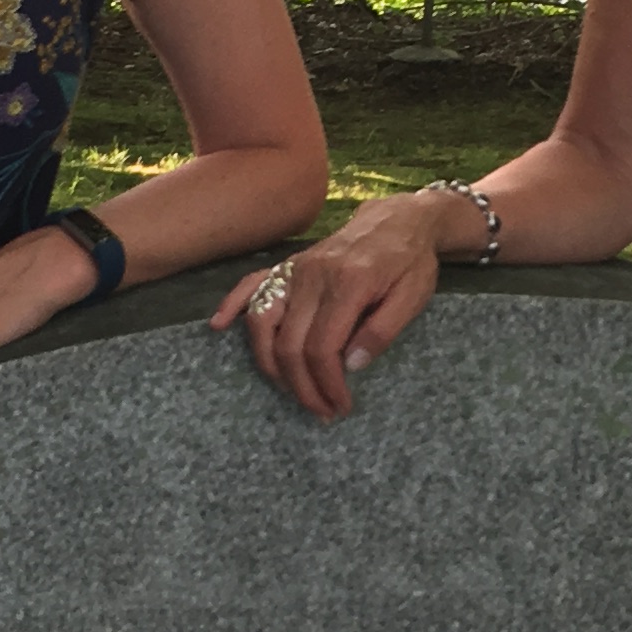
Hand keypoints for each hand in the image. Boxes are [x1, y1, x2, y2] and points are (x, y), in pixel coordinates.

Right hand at [215, 192, 455, 421]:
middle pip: (289, 344)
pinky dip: (232, 305)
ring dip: (271, 365)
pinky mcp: (288, 265)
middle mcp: (313, 276)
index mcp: (348, 284)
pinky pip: (251, 284)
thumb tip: (351, 366)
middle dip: (302, 387)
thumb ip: (383, 331)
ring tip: (292, 391)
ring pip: (263, 323)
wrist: (399, 219)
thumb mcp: (413, 297)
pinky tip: (218, 325)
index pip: (322, 347)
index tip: (340, 406)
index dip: (327, 384)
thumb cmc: (411, 261)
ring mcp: (295, 269)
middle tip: (322, 411)